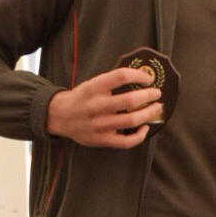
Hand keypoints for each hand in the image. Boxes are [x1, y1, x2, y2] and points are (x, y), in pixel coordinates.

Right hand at [46, 67, 162, 147]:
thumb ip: (112, 81)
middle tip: (157, 93)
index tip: (147, 78)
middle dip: (149, 95)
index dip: (138, 75)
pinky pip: (125, 141)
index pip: (120, 76)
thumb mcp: (92, 84)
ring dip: (149, 113)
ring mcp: (99, 125)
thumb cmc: (81, 98)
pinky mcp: (101, 140)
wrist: (59, 116)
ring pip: (131, 120)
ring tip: (156, 108)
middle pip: (130, 100)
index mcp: (93, 88)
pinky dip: (139, 136)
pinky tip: (145, 128)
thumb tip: (140, 76)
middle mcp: (96, 106)